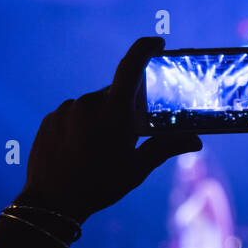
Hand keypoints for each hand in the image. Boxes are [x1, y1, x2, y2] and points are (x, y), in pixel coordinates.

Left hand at [15, 37, 201, 223]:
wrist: (51, 204)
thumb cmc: (100, 186)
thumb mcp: (137, 169)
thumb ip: (166, 147)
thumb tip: (197, 140)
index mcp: (114, 113)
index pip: (131, 66)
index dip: (145, 48)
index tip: (157, 43)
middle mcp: (89, 104)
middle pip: (115, 93)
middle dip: (124, 107)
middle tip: (126, 134)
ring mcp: (67, 110)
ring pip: (93, 104)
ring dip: (101, 117)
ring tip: (99, 148)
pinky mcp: (51, 118)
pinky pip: (73, 113)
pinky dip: (81, 124)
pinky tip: (80, 148)